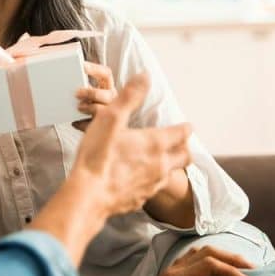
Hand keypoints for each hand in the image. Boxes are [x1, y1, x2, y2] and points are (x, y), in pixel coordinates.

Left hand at [72, 61, 118, 131]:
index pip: (106, 74)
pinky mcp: (104, 128)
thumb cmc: (85, 105)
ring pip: (103, 110)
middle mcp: (111, 99)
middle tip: (77, 93)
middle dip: (92, 93)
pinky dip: (84, 124)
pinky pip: (95, 125)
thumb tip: (64, 79)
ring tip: (78, 108)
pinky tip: (75, 122)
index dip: (96, 69)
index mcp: (107, 87)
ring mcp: (108, 113)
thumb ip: (80, 86)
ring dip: (89, 108)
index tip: (83, 66)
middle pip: (107, 94)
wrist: (90, 128)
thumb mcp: (85, 93)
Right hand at [72, 74, 192, 215]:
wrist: (87, 195)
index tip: (187, 125)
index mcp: (155, 143)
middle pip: (185, 157)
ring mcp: (151, 184)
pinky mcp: (140, 199)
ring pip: (171, 173)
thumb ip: (130, 96)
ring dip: (170, 164)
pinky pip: (153, 188)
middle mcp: (160, 165)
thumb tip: (145, 76)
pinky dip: (152, 180)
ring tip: (160, 159)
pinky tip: (139, 178)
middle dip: (184, 148)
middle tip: (179, 142)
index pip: (183, 134)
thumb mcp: (110, 117)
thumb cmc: (98, 155)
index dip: (186, 128)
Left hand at [150, 245, 253, 275]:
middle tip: (252, 267)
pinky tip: (220, 265)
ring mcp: (171, 270)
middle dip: (231, 257)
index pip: (208, 265)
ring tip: (240, 265)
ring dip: (222, 255)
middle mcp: (172, 270)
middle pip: (205, 252)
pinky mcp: (172, 275)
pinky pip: (193, 258)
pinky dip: (211, 258)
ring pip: (199, 251)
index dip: (230, 271)